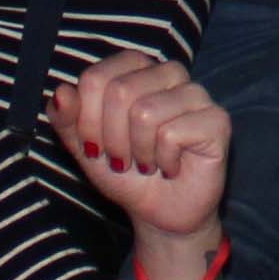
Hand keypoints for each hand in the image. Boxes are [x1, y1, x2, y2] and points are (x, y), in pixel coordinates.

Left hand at [51, 49, 234, 252]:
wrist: (158, 211)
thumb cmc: (125, 171)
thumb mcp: (83, 146)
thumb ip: (67, 118)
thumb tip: (62, 92)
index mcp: (136, 68)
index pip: (96, 77)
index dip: (87, 120)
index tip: (95, 145)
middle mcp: (168, 73)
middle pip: (119, 91)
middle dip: (112, 138)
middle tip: (123, 159)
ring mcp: (196, 94)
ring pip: (145, 111)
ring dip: (138, 151)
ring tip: (147, 163)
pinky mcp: (217, 120)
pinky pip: (173, 133)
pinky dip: (163, 161)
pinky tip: (170, 167)